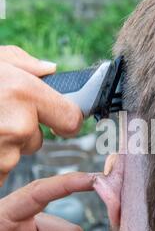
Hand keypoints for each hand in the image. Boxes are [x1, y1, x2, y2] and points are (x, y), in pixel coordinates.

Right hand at [0, 45, 82, 184]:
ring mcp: (5, 152)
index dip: (65, 121)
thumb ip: (25, 64)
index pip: (71, 120)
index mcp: (25, 93)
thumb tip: (50, 70)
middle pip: (37, 139)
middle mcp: (20, 125)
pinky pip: (0, 166)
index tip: (61, 121)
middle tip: (0, 115)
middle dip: (22, 131)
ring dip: (4, 144)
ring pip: (16, 153)